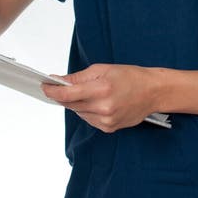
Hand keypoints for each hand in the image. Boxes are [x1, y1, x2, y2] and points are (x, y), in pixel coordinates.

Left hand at [41, 63, 160, 132]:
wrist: (153, 92)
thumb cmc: (131, 77)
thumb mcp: (103, 69)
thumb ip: (78, 77)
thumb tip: (59, 81)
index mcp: (101, 89)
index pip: (68, 94)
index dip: (52, 91)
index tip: (44, 86)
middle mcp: (103, 107)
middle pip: (71, 104)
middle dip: (64, 96)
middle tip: (60, 86)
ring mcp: (106, 120)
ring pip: (79, 112)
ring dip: (77, 103)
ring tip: (91, 93)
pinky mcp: (109, 128)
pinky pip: (89, 119)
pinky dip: (88, 111)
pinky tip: (99, 103)